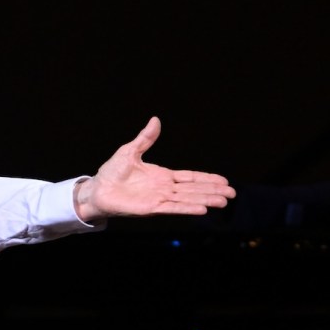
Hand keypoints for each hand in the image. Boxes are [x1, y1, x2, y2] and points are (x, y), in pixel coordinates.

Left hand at [72, 117, 235, 220]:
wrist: (97, 189)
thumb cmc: (111, 172)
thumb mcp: (131, 151)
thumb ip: (146, 138)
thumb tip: (156, 120)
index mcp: (162, 176)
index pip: (190, 178)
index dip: (207, 179)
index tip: (224, 181)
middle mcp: (164, 189)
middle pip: (194, 190)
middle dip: (213, 191)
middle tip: (232, 193)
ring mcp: (158, 199)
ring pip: (187, 199)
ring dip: (205, 200)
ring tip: (224, 201)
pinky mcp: (150, 208)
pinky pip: (172, 208)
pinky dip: (186, 208)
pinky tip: (202, 209)